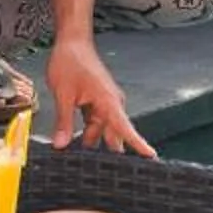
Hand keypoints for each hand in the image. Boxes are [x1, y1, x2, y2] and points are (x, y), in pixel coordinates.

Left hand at [46, 37, 154, 155]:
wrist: (72, 42)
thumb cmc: (71, 61)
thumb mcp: (63, 94)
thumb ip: (64, 122)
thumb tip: (61, 144)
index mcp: (108, 100)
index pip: (125, 128)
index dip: (138, 144)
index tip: (151, 157)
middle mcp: (111, 102)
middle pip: (115, 132)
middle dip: (111, 151)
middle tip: (106, 170)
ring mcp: (104, 101)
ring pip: (102, 128)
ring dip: (92, 139)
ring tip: (82, 157)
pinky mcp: (97, 100)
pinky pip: (95, 120)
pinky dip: (87, 130)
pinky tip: (76, 140)